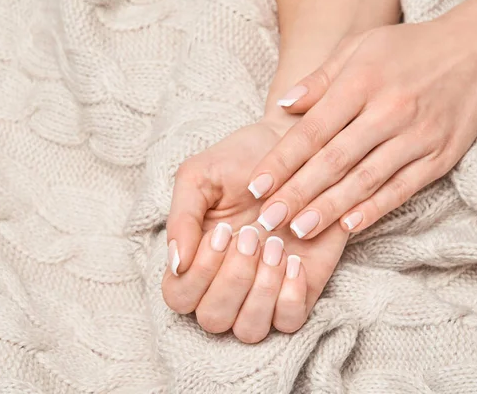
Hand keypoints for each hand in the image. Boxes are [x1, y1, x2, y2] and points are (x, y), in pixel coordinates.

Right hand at [163, 119, 347, 342]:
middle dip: (232, 279)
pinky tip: (293, 260)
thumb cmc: (240, 163)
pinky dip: (289, 297)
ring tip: (274, 245)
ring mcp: (263, 291)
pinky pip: (290, 321)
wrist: (293, 146)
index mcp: (196, 260)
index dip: (197, 274)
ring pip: (250, 329)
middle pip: (213, 319)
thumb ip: (181, 218)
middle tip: (250, 234)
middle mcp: (226, 283)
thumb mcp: (199, 177)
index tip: (223, 231)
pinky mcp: (301, 289)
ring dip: (260, 291)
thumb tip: (175, 263)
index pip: (179, 297)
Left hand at [247, 8, 476, 238]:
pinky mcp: (438, 158)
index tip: (256, 186)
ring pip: (364, 180)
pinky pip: (401, 189)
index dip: (282, 161)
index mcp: (361, 83)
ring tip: (299, 230)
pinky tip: (347, 227)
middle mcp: (388, 112)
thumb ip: (320, 80)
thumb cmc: (408, 48)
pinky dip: (374, 209)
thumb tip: (283, 107)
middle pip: (333, 161)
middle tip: (268, 220)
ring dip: (329, 209)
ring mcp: (415, 137)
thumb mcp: (359, 47)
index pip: (312, 130)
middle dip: (297, 193)